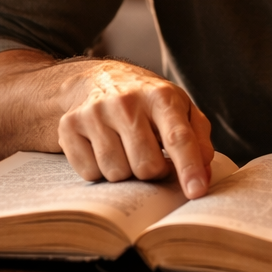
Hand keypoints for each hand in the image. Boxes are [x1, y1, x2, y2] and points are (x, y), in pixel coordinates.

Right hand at [57, 60, 214, 197]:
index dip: (189, 167)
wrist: (98, 79)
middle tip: (153, 157)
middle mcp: (126, 102)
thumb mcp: (180, 109)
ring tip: (126, 151)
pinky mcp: (69, 126)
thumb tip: (202, 174)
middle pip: (146, 166)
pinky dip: (100, 171)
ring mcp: (95, 113)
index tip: (196, 191)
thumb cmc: (147, 102)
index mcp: (160, 96)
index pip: (177, 138)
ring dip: (126, 173)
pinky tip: (104, 150)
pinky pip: (90, 173)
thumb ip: (198, 140)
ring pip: (117, 173)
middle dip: (154, 172)